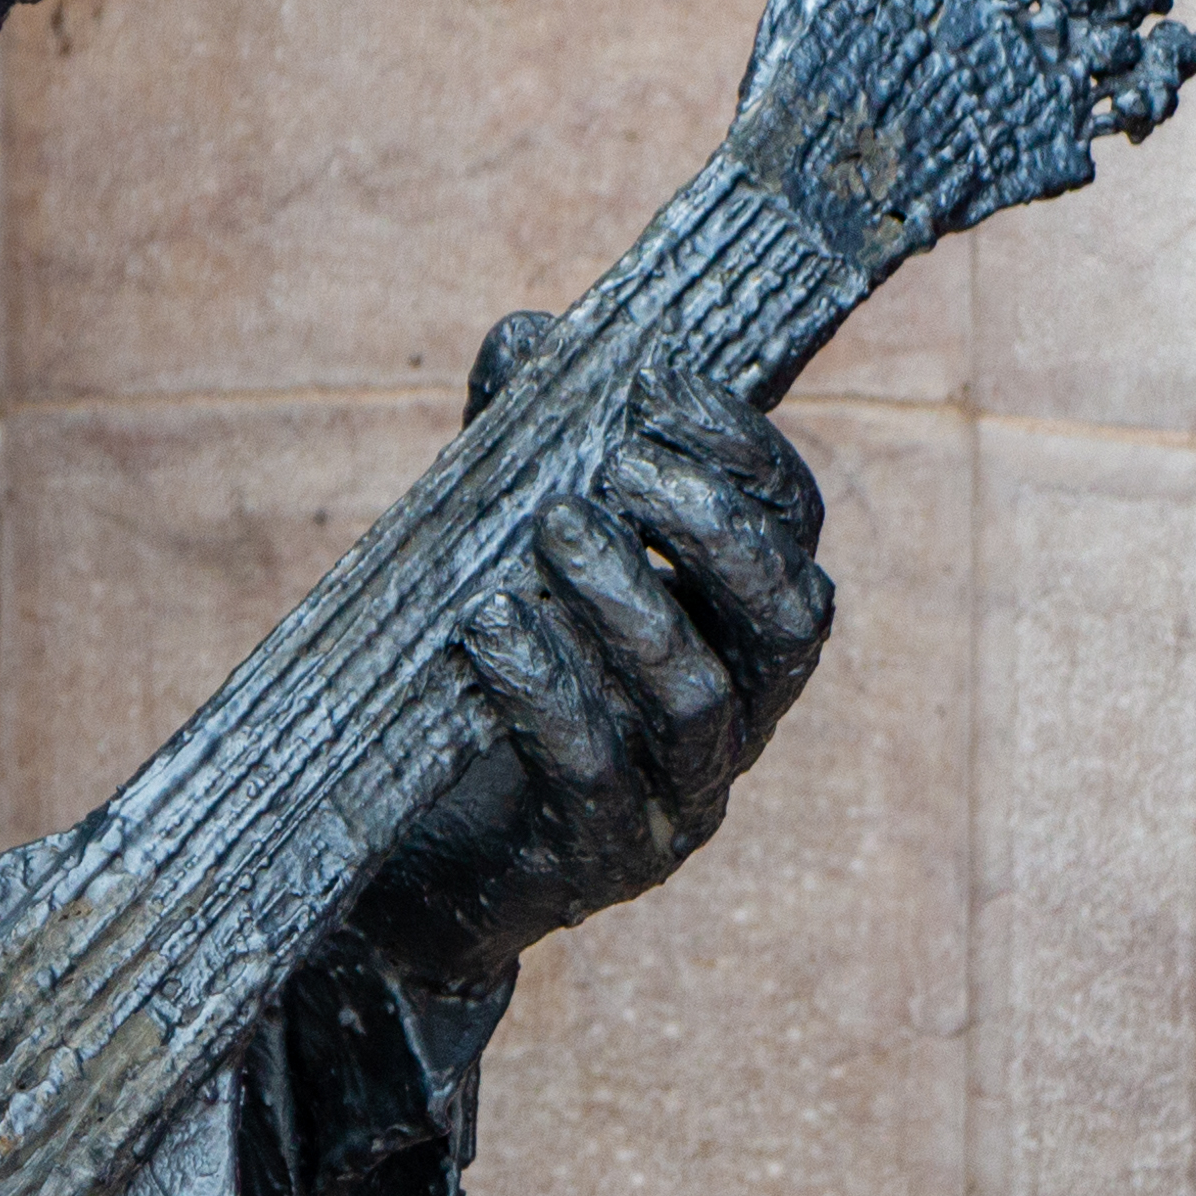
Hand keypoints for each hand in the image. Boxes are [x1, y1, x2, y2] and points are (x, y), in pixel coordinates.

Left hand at [347, 335, 833, 996]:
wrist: (405, 851)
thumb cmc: (476, 678)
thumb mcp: (501, 549)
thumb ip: (522, 450)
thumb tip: (527, 337)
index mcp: (734, 627)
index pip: (790, 530)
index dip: (744, 454)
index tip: (660, 381)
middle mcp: (737, 714)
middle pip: (788, 620)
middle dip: (713, 531)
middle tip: (619, 467)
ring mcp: (680, 796)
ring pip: (699, 696)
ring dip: (627, 601)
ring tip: (548, 534)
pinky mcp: (605, 858)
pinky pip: (600, 771)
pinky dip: (549, 688)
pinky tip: (488, 628)